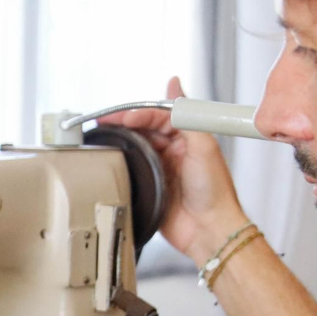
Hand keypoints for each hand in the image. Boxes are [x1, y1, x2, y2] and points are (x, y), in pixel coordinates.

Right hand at [103, 77, 248, 265]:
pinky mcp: (150, 187)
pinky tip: (109, 158)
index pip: (158, 115)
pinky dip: (119, 162)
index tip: (122, 117)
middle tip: (103, 122)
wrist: (209, 231)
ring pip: (135, 146)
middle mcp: (173, 150)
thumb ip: (187, 115)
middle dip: (123, 123)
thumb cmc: (215, 192)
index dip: (138, 113)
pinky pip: (131, 169)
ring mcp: (160, 168)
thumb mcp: (203, 146)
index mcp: (187, 137)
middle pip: (143, 128)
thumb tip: (174, 84)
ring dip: (119, 139)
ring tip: (101, 135)